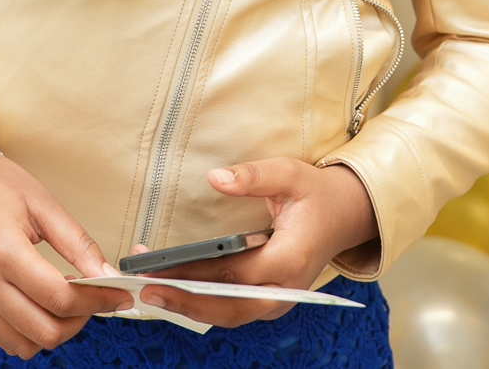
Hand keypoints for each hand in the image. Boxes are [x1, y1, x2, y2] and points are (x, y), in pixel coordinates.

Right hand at [0, 135, 132, 357]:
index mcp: (3, 252)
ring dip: (55, 330)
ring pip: (26, 345)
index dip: (97, 300)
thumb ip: (78, 244)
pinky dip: (31, 333)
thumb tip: (107, 275)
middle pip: (45, 331)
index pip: (59, 298)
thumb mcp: (44, 204)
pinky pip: (6, 340)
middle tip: (94, 295)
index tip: (117, 294)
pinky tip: (42, 305)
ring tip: (67, 298)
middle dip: (80, 319)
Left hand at [135, 158, 377, 327]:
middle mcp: (283, 290)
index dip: (193, 273)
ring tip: (150, 288)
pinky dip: (203, 304)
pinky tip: (175, 290)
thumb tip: (216, 177)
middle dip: (183, 299)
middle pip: (226, 306)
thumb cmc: (315, 194)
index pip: (232, 273)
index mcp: (289, 260)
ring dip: (189, 305)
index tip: (158, 267)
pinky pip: (233, 309)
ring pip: (228, 314)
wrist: (344, 215)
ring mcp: (277, 300)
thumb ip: (253, 176)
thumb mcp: (289, 174)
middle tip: (144, 286)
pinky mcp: (270, 300)